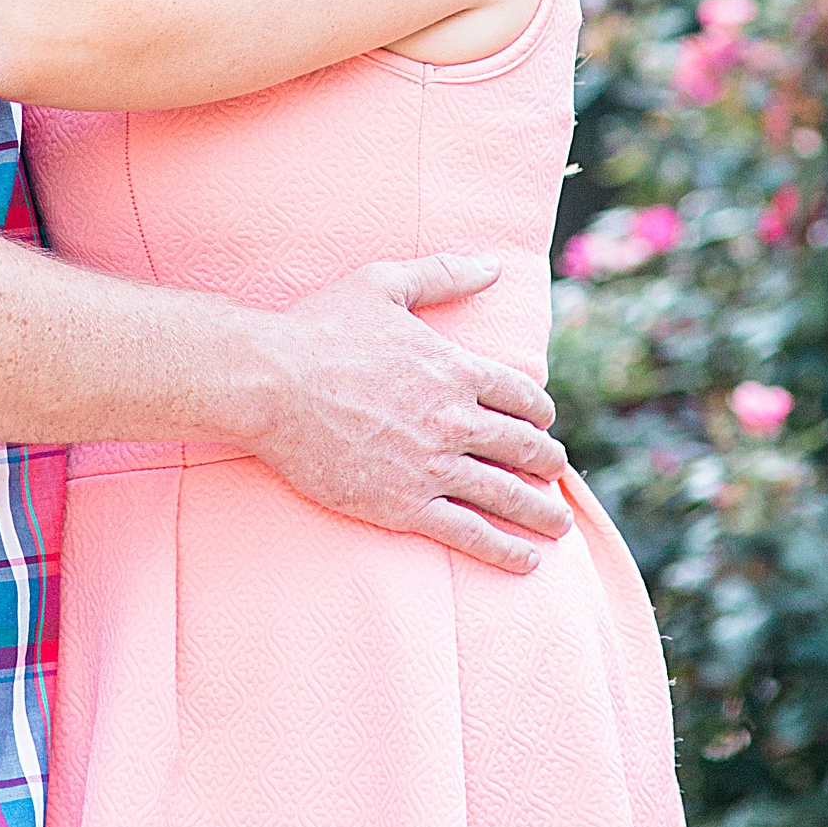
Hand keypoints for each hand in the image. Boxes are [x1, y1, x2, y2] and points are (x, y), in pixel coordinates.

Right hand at [240, 255, 570, 573]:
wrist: (270, 383)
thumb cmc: (322, 329)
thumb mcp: (385, 285)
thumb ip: (444, 273)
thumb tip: (493, 265)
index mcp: (455, 369)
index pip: (522, 397)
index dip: (540, 413)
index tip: (542, 425)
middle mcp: (455, 419)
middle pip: (525, 447)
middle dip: (548, 463)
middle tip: (556, 474)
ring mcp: (432, 465)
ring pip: (506, 495)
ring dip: (541, 512)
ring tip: (557, 525)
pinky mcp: (404, 505)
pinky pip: (470, 533)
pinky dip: (505, 550)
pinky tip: (526, 561)